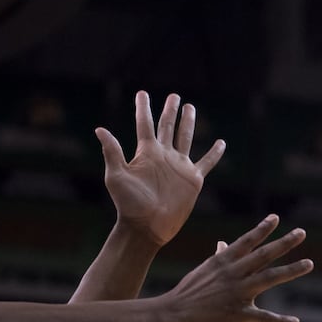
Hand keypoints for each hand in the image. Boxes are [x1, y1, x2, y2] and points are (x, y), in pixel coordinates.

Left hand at [95, 91, 224, 246]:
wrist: (147, 227)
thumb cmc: (128, 204)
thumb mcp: (116, 176)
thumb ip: (112, 152)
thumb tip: (99, 129)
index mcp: (146, 153)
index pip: (145, 124)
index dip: (143, 108)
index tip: (142, 93)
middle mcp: (163, 156)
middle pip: (167, 126)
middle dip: (170, 111)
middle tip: (174, 96)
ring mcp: (179, 166)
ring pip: (186, 138)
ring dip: (188, 123)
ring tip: (190, 108)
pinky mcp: (193, 180)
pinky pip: (206, 163)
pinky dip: (215, 154)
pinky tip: (221, 143)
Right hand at [157, 215, 313, 321]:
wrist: (171, 316)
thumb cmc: (184, 295)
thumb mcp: (201, 272)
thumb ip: (217, 258)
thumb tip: (222, 244)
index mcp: (222, 262)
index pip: (246, 241)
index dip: (262, 229)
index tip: (276, 218)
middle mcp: (233, 274)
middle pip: (264, 255)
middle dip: (284, 243)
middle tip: (301, 233)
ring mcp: (237, 293)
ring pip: (270, 278)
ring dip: (291, 270)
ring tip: (309, 263)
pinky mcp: (238, 315)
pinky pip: (264, 318)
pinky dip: (281, 321)